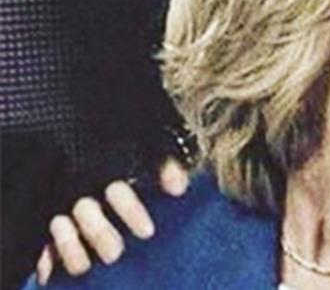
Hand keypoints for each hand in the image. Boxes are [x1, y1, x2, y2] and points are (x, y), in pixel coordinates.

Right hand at [35, 157, 189, 284]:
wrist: (118, 182)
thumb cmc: (143, 174)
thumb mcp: (157, 164)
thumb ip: (169, 169)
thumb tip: (177, 187)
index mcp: (111, 174)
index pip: (118, 191)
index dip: (130, 210)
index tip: (147, 232)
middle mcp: (86, 192)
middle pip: (86, 209)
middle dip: (99, 232)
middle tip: (115, 254)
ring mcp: (66, 212)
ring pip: (61, 226)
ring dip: (69, 246)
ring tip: (82, 267)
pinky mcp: (51, 232)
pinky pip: (43, 244)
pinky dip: (45, 259)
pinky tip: (48, 274)